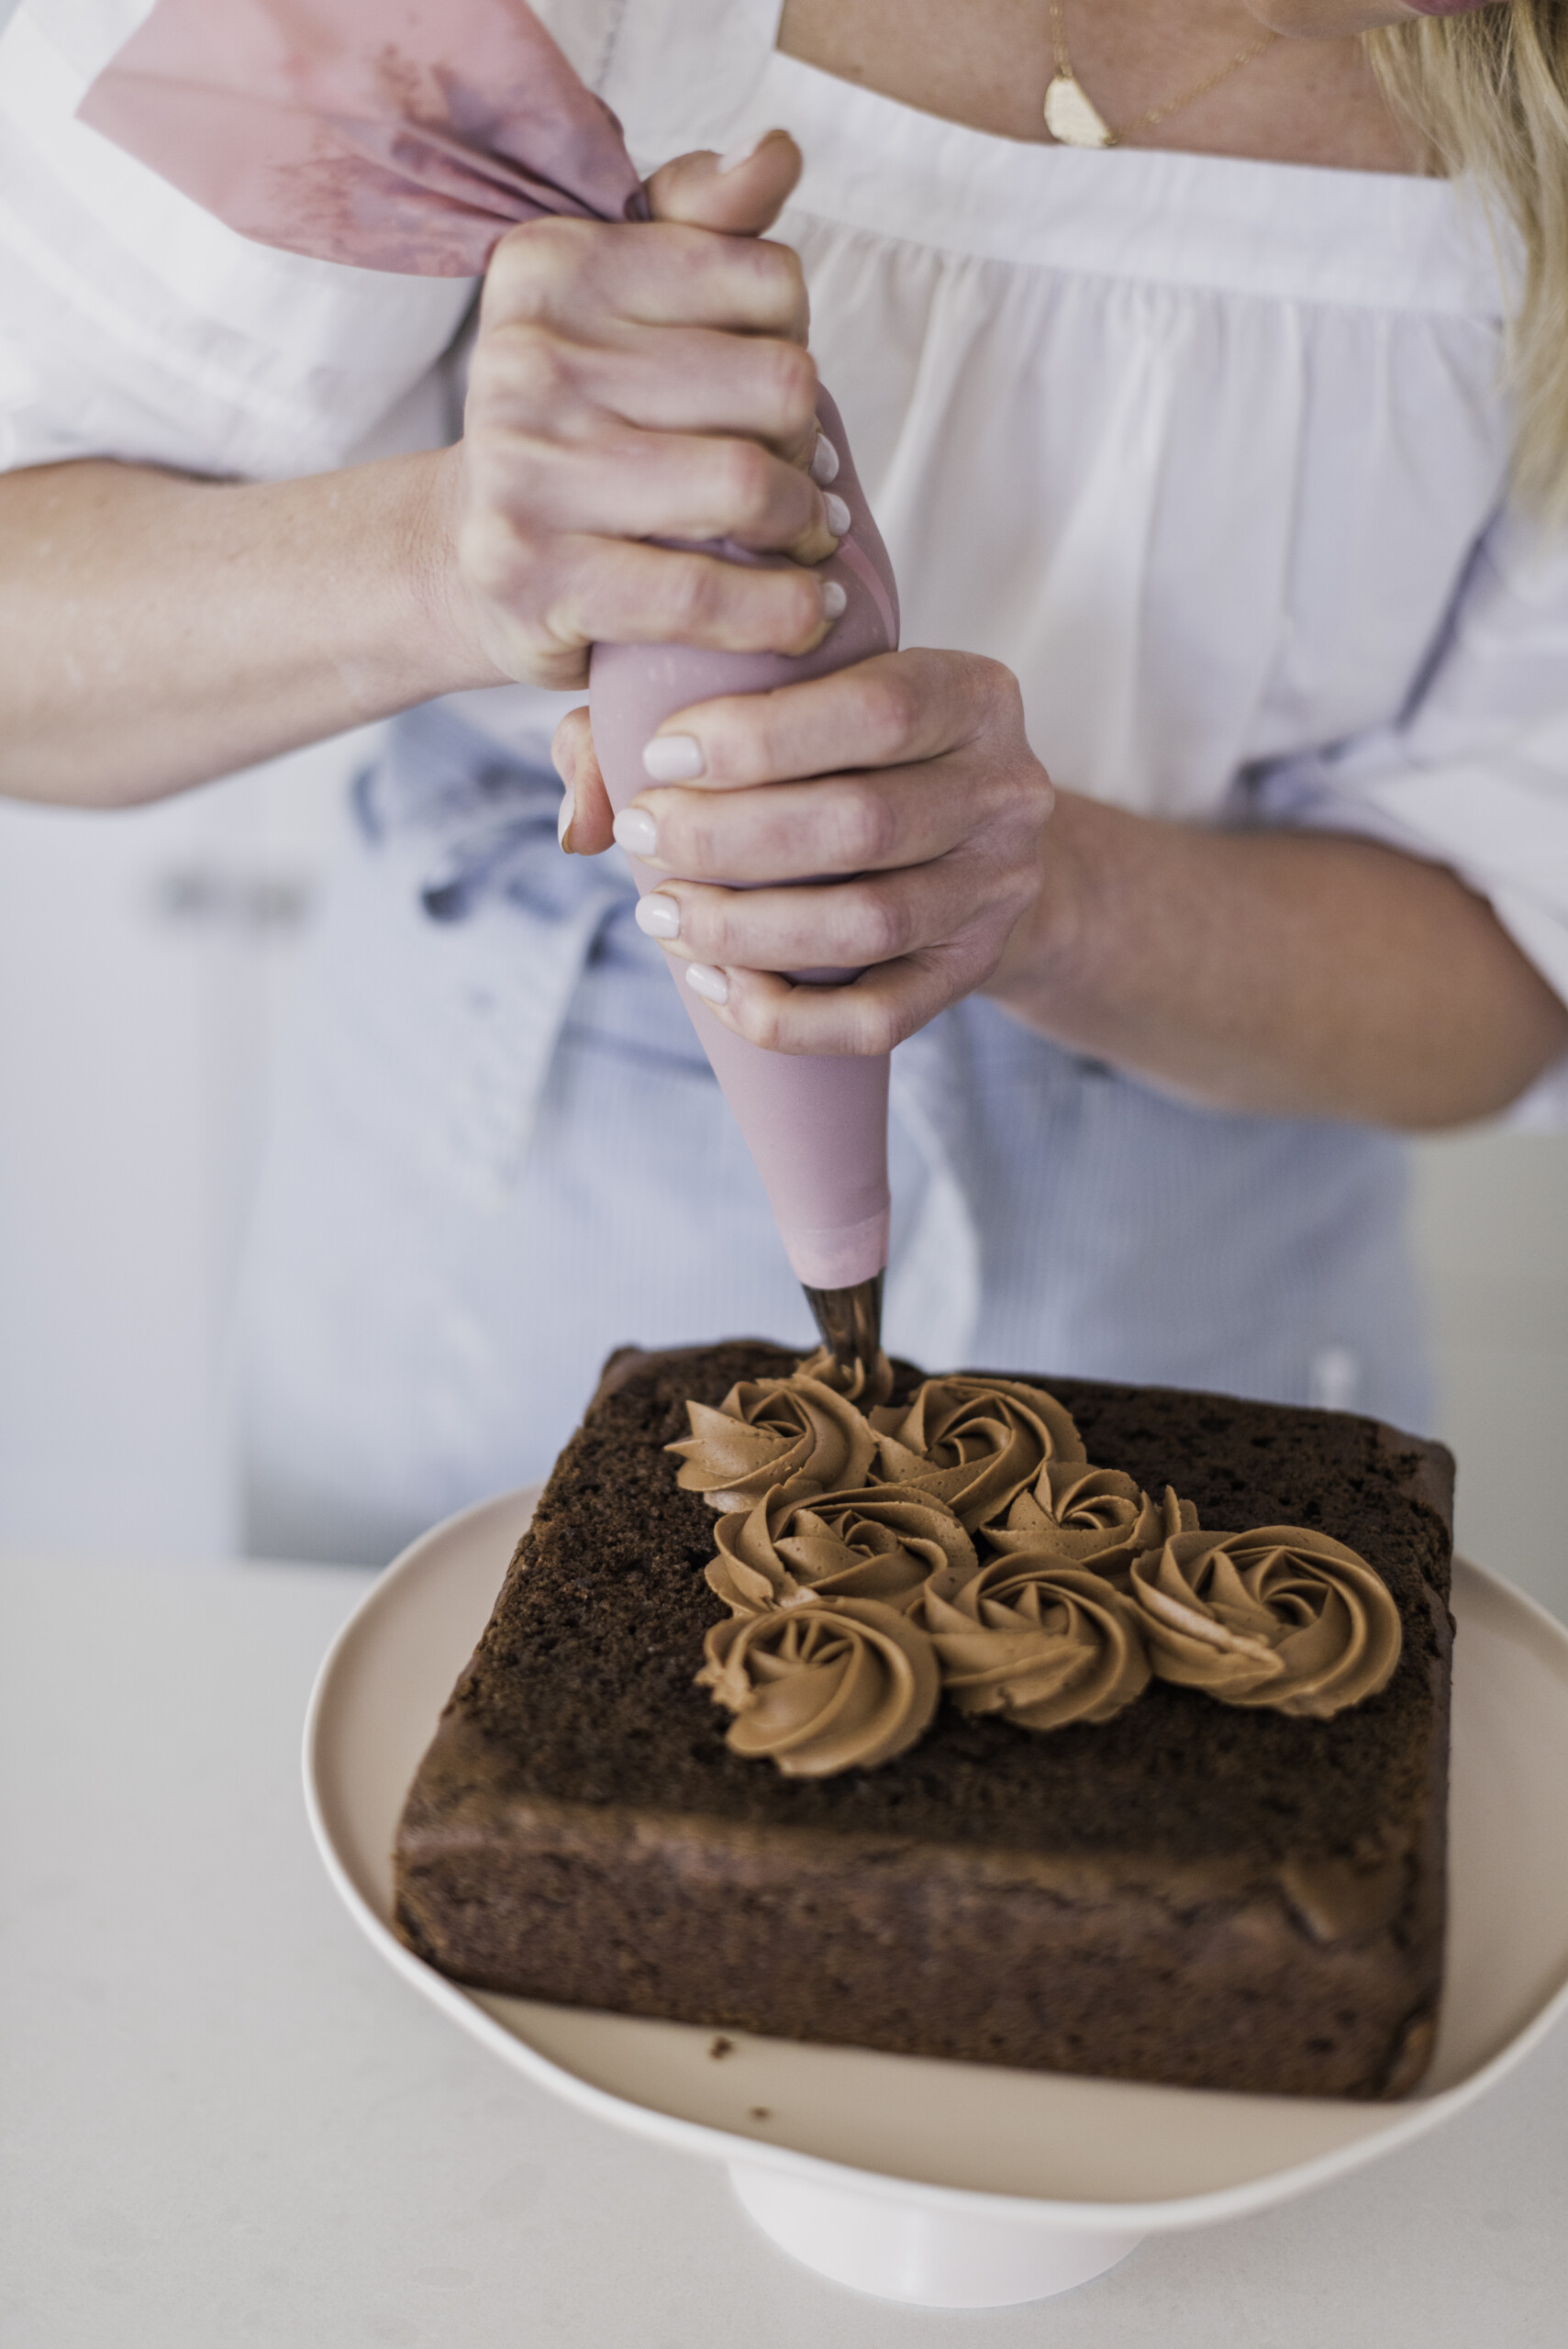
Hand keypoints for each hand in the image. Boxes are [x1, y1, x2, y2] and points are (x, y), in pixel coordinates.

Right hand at [437, 133, 848, 691]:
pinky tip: (804, 608)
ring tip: (805, 540)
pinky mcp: (540, 576)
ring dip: (805, 527)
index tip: (767, 396)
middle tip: (797, 480)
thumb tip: (778, 155)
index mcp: (555, 266)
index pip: (770, 281)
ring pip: (749, 485)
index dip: (797, 345)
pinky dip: (780, 611)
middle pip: (778, 384)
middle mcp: (529, 357)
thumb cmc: (576, 427)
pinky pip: (704, 593)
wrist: (467, 558)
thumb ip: (705, 222)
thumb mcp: (625, 308)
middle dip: (807, 443)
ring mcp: (527, 469)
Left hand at [553, 649, 1054, 1053]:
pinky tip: (714, 985)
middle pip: (863, 824)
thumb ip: (667, 717)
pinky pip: (880, 1018)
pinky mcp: (972, 971)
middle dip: (729, 838)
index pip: (877, 709)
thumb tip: (580, 817)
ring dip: (744, 928)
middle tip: (641, 838)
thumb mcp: (793, 700)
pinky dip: (785, 1015)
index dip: (758, 738)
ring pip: (868, 924)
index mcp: (972, 694)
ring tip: (660, 915)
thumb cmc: (848, 754)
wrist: (972, 842)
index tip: (659, 756)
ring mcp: (999, 890)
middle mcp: (1007, 789)